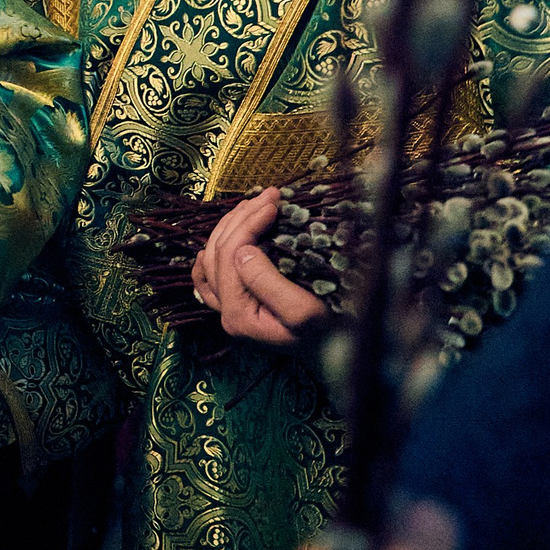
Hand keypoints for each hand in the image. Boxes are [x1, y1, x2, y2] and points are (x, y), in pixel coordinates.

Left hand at [192, 187, 329, 349]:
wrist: (340, 355)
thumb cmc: (328, 335)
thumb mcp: (304, 312)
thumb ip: (268, 283)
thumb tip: (242, 250)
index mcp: (238, 314)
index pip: (231, 256)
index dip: (249, 222)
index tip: (274, 201)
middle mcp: (226, 313)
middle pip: (219, 252)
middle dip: (241, 217)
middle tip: (269, 194)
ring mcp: (228, 310)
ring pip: (212, 258)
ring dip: (230, 226)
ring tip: (253, 203)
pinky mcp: (237, 306)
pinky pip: (209, 276)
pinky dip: (212, 252)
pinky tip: (220, 237)